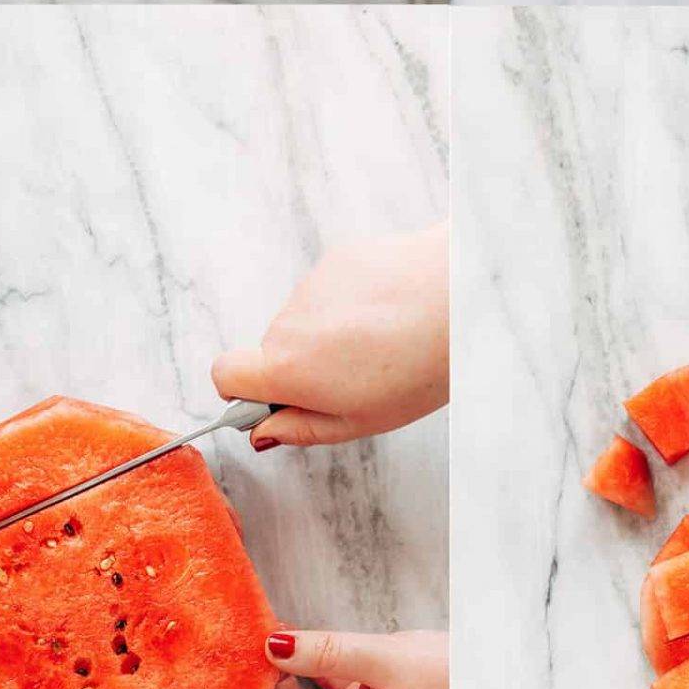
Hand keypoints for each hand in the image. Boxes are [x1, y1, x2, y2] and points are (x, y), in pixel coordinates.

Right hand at [214, 224, 447, 446]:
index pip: (225, 374)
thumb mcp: (360, 420)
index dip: (243, 391)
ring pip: (306, 319)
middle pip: (275, 349)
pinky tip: (391, 311)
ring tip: (386, 342)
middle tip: (359, 377)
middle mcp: (289, 320)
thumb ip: (301, 427)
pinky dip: (351, 303)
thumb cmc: (420, 367)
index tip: (279, 399)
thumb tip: (263, 431)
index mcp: (287, 367)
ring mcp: (313, 284)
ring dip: (332, 333)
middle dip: (304, 365)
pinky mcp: (340, 256)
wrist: (462, 296)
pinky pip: (331, 290)